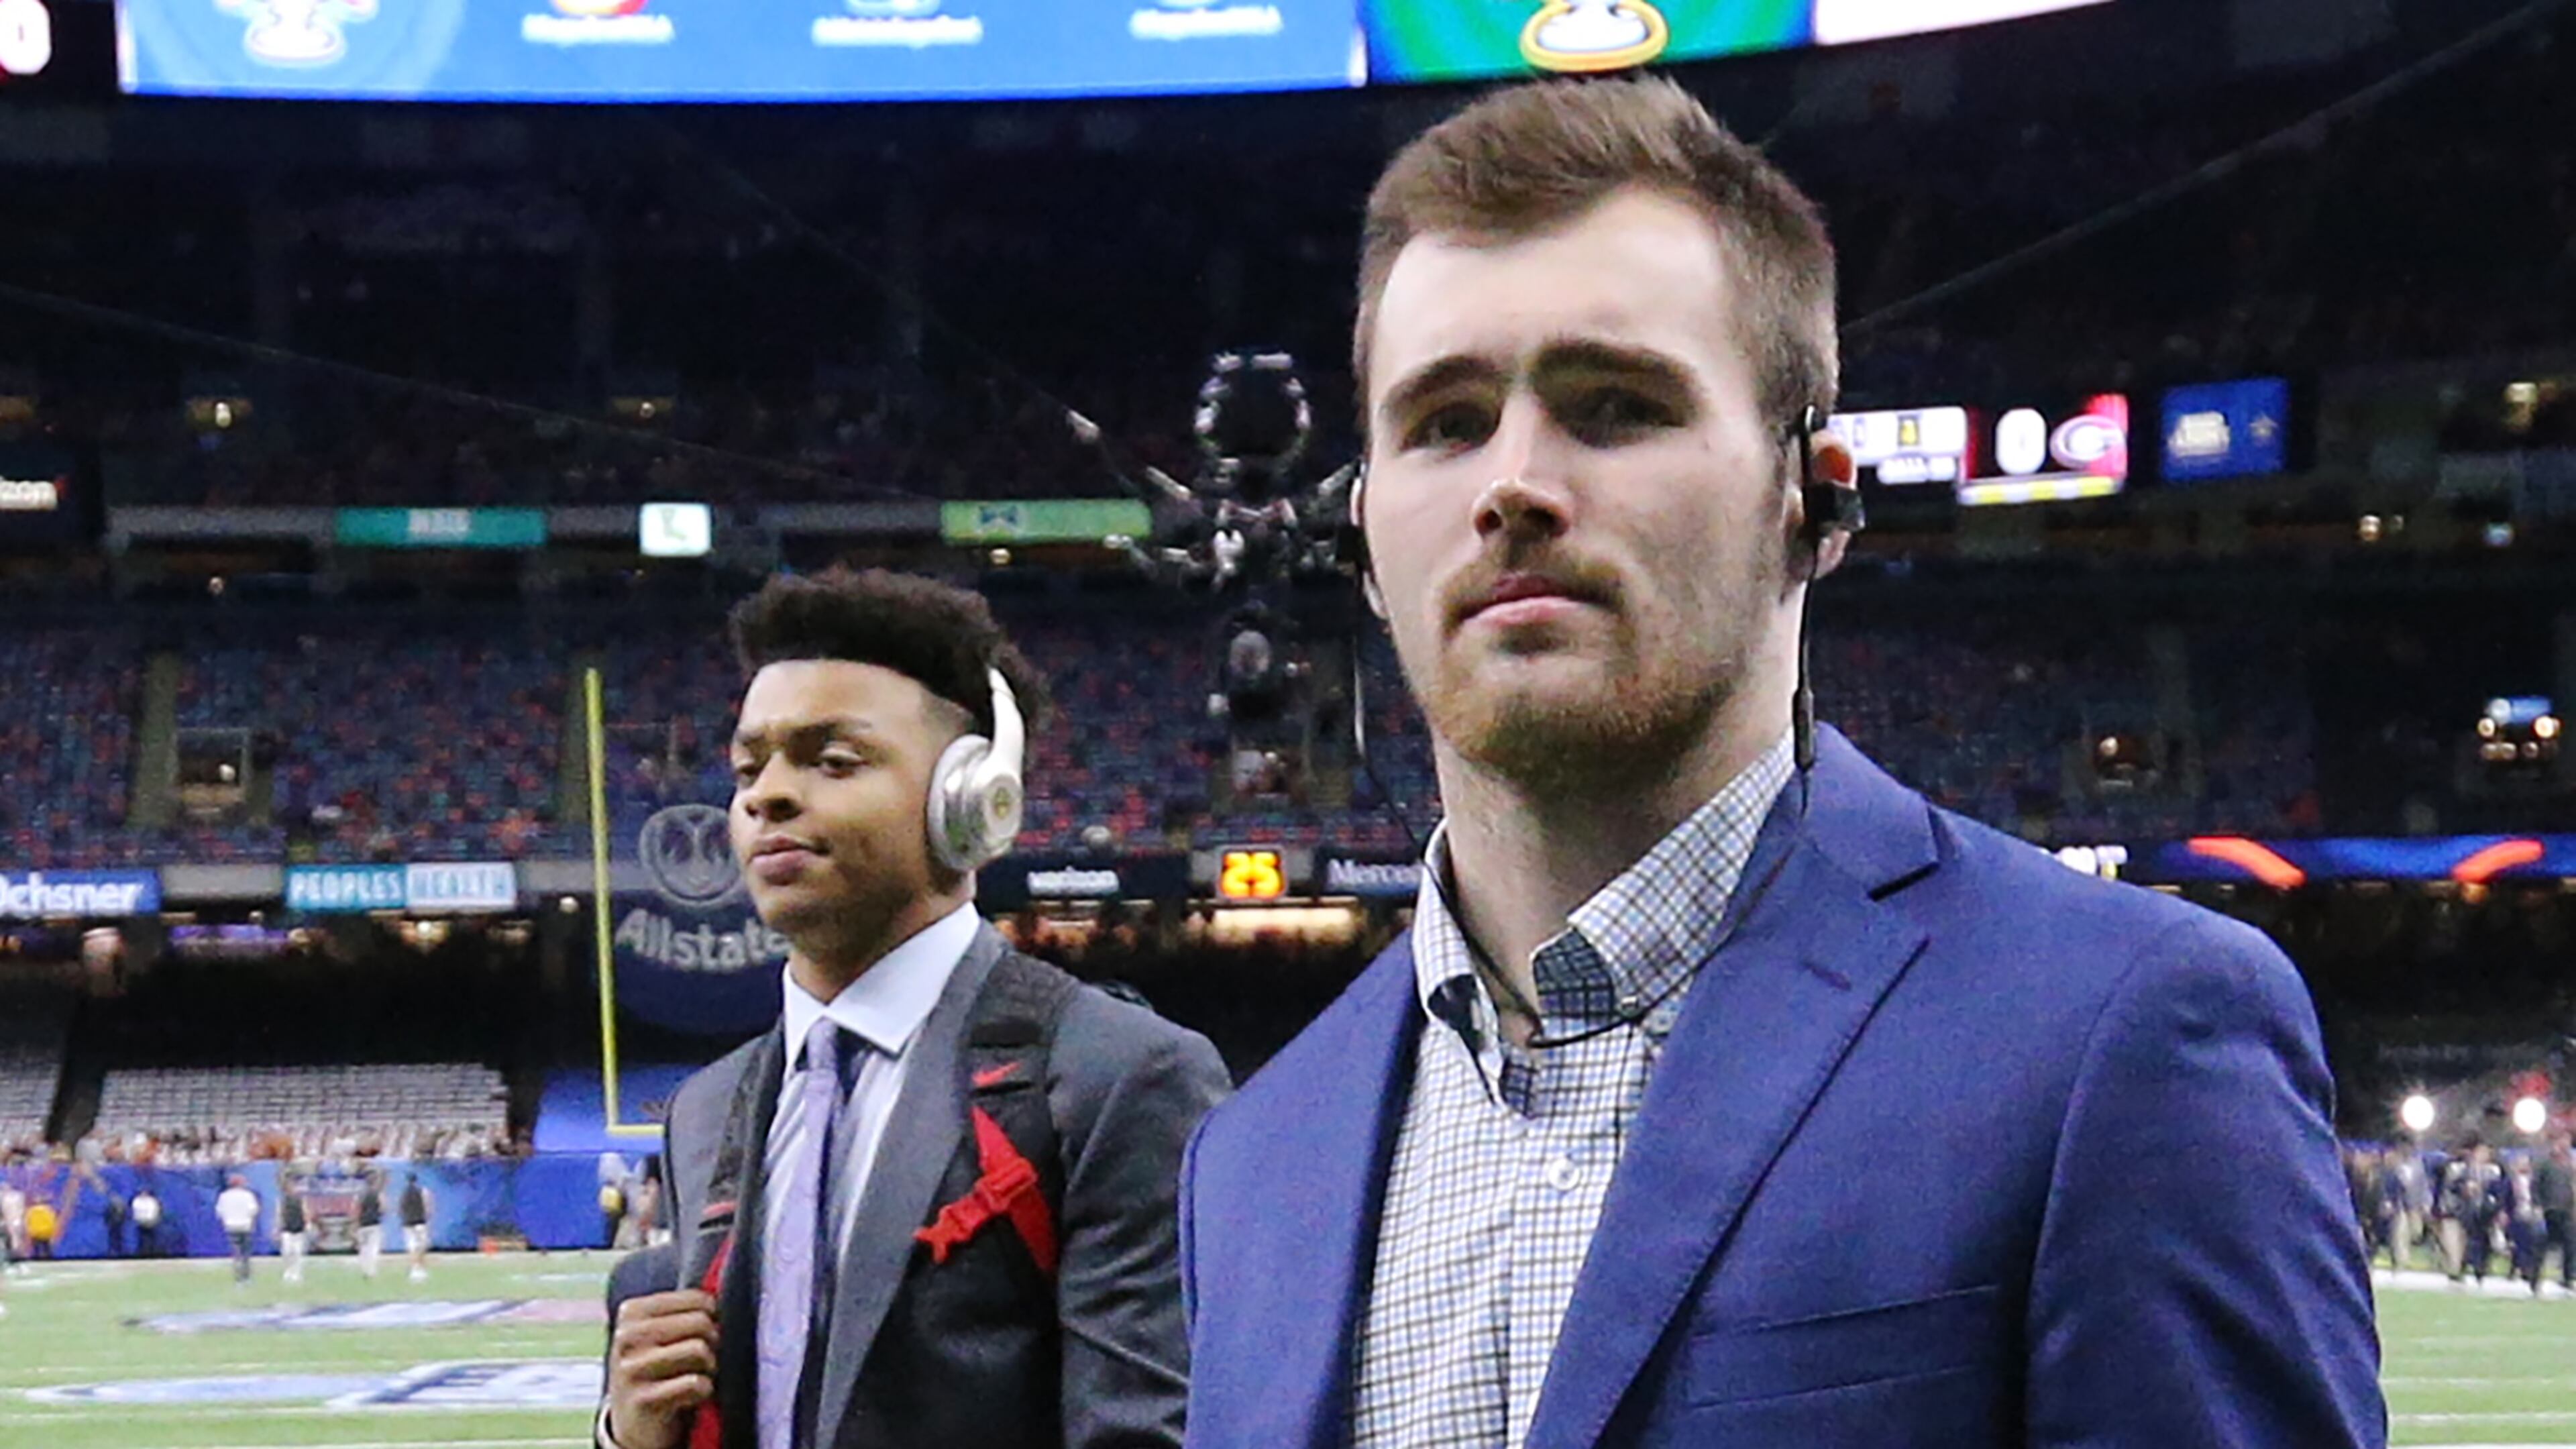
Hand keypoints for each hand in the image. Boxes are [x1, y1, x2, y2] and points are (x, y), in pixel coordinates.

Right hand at [607, 1289, 717, 1448]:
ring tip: (697, 1375)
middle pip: (701, 1322)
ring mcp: (630, 1369)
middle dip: (713, 1342)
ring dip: (709, 1367)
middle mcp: (626, 1337)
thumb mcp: (663, 1334)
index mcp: (632, 1312)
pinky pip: (696, 1384)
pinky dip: (704, 1391)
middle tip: (703, 1359)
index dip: (713, 1318)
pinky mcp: (642, 1400)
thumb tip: (726, 1284)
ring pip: (699, 1350)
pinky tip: (690, 1396)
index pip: (698, 1299)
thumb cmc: (660, 1369)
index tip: (703, 1335)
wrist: (636, 1423)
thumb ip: (687, 1310)